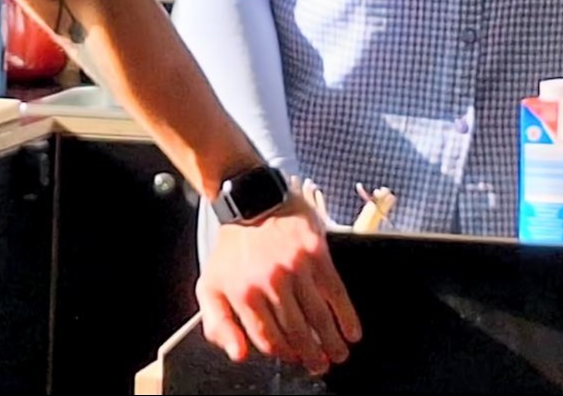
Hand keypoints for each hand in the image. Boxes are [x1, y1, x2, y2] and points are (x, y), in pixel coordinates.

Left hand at [196, 193, 360, 375]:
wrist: (252, 199)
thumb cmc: (233, 246)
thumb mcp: (211, 284)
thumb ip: (218, 323)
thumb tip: (238, 353)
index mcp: (243, 293)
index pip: (269, 339)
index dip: (285, 354)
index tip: (295, 359)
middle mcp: (270, 283)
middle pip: (297, 332)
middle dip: (313, 354)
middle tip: (322, 363)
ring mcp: (294, 268)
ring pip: (318, 317)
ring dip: (332, 341)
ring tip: (338, 353)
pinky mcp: (315, 252)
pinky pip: (335, 292)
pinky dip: (346, 315)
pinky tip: (351, 330)